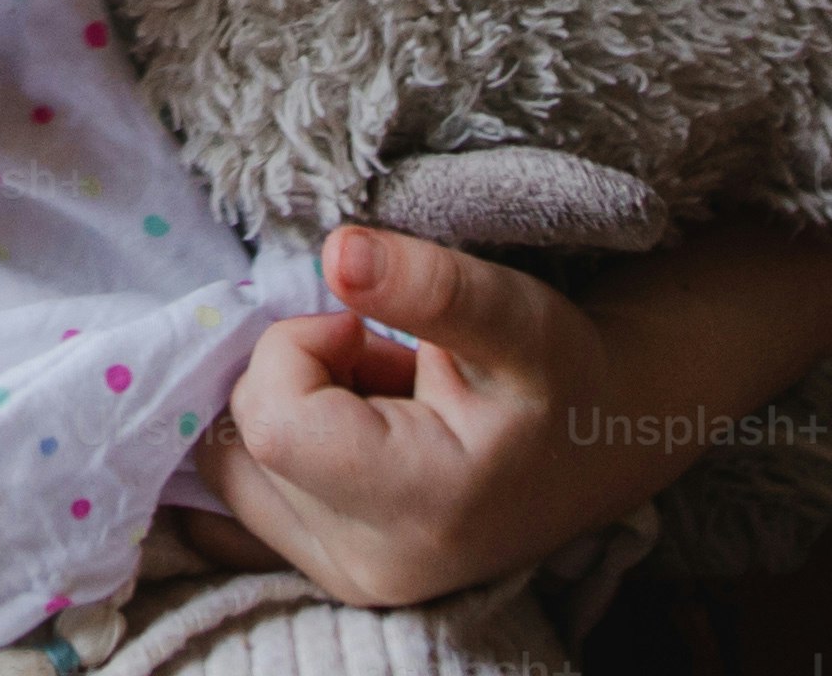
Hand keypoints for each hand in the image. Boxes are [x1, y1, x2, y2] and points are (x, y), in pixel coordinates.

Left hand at [191, 228, 672, 607]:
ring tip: (375, 398)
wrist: (597, 445)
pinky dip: (281, 447)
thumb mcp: (515, 314)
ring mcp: (347, 579)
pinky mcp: (331, 572)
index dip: (296, 349)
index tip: (361, 328)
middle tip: (379, 362)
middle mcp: (370, 567)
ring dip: (289, 409)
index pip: (271, 421)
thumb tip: (338, 253)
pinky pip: (246, 495)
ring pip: (234, 466)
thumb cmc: (561, 376)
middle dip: (294, 376)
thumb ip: (428, 285)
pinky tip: (351, 431)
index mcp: (417, 509)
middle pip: (243, 441)